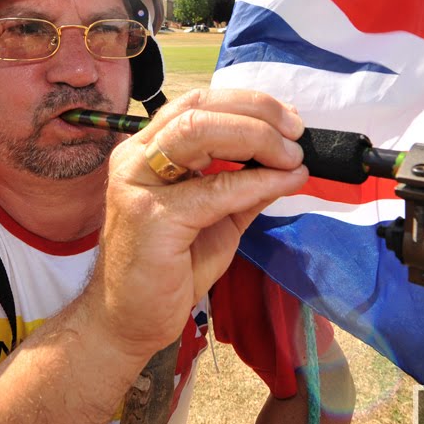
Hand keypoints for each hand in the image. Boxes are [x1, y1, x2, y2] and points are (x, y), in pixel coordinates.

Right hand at [84, 89, 308, 362]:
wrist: (128, 321)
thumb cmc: (167, 269)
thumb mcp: (216, 218)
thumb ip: (244, 187)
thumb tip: (288, 163)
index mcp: (147, 150)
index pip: (198, 103)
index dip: (248, 103)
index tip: (289, 120)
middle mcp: (136, 157)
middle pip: (199, 108)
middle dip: (256, 112)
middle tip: (296, 134)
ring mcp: (138, 184)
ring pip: (198, 132)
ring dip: (255, 138)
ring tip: (291, 156)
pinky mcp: (150, 218)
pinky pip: (212, 189)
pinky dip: (254, 182)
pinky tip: (282, 182)